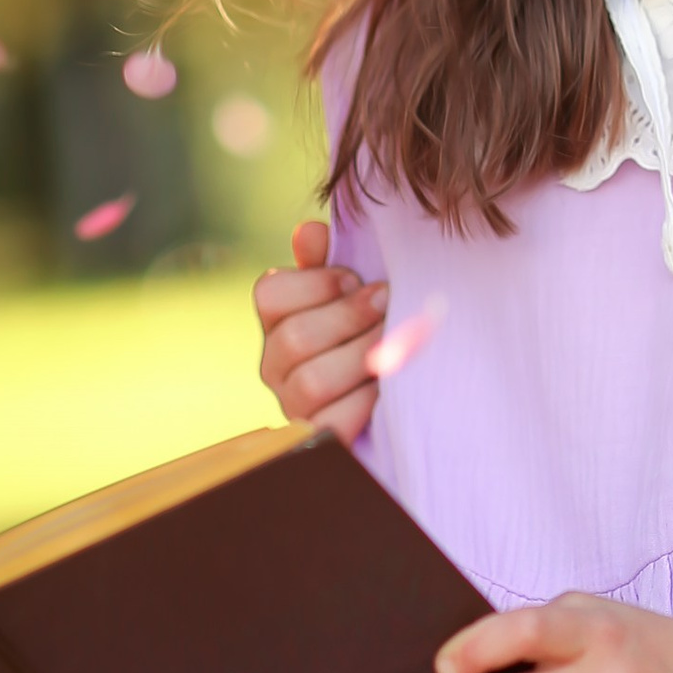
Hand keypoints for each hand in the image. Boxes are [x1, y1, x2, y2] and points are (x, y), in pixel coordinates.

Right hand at [255, 215, 387, 443]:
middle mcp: (275, 366)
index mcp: (278, 322)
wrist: (403, 389)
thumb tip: (309, 232)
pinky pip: (332, 423)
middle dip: (348, 317)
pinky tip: (389, 385)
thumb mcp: (355, 291)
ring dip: (362, 355)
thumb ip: (329, 262)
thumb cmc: (375, 327)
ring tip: (394, 340)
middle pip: (293, 338)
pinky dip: (364, 401)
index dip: (314, 283)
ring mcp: (294, 406)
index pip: (269, 295)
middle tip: (388, 302)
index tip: (354, 278)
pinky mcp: (321, 440)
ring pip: (311, 381)